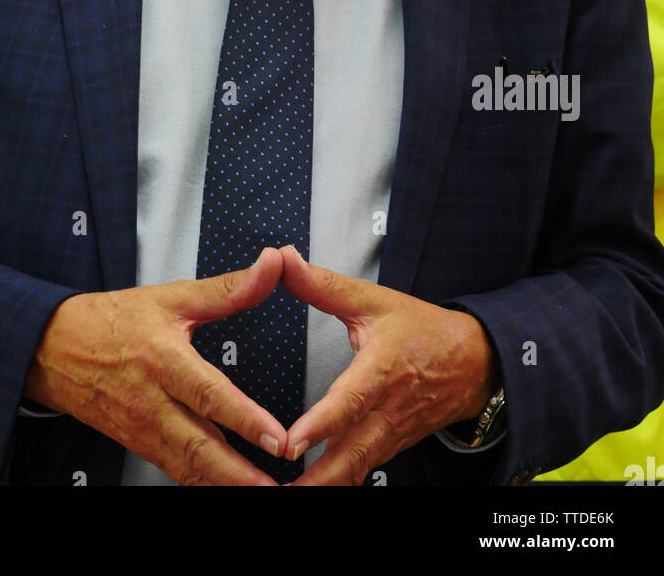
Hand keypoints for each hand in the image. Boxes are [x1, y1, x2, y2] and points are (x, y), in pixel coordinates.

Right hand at [23, 247, 287, 485]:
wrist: (52, 348)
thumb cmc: (113, 319)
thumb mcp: (171, 297)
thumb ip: (228, 288)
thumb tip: (271, 264)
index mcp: (162, 360)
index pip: (208, 395)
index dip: (244, 419)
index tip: (276, 439)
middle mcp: (152, 402)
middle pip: (200, 448)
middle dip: (240, 474)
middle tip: (277, 487)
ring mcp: (143, 429)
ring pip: (189, 468)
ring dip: (226, 484)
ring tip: (262, 492)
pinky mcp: (139, 445)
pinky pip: (176, 470)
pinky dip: (203, 483)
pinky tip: (229, 487)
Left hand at [278, 246, 498, 485]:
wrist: (474, 363)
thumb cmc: (421, 330)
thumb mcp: (374, 300)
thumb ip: (323, 285)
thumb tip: (283, 259)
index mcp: (381, 371)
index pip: (349, 402)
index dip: (320, 425)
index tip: (291, 444)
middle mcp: (387, 411)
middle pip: (352, 455)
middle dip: (318, 479)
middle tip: (283, 493)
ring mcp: (390, 435)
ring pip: (357, 470)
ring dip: (326, 486)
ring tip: (289, 499)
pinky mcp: (390, 448)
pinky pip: (362, 471)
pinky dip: (338, 484)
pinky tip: (312, 491)